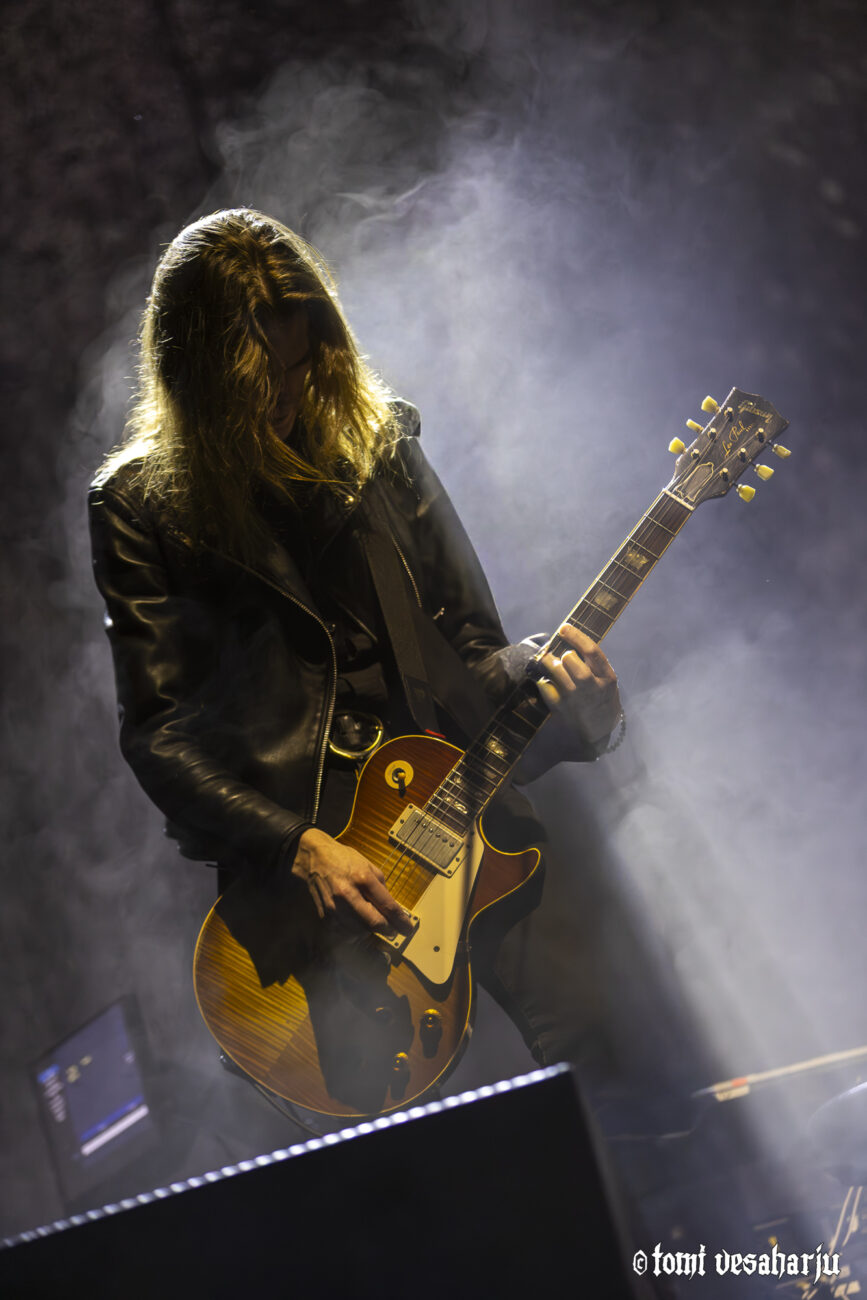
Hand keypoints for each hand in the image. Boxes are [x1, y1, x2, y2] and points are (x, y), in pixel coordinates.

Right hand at [292, 828, 413, 935]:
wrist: (314, 857)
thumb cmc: (343, 859)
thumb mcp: (368, 866)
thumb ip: (381, 889)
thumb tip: (393, 910)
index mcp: (363, 878)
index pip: (387, 906)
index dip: (401, 921)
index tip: (408, 929)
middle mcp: (348, 894)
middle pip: (375, 924)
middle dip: (388, 930)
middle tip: (394, 931)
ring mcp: (335, 907)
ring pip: (361, 931)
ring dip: (371, 931)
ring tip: (374, 923)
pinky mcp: (325, 915)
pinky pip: (345, 931)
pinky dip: (355, 931)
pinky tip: (358, 923)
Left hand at [534, 624, 620, 745]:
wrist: (599, 733)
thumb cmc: (601, 701)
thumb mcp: (607, 683)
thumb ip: (594, 666)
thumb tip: (571, 643)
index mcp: (607, 678)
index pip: (592, 651)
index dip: (576, 636)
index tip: (564, 628)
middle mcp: (593, 688)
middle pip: (572, 661)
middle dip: (563, 655)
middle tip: (560, 656)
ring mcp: (576, 700)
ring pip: (557, 673)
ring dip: (549, 664)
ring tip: (548, 662)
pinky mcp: (562, 710)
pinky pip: (547, 689)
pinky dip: (544, 683)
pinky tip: (545, 682)